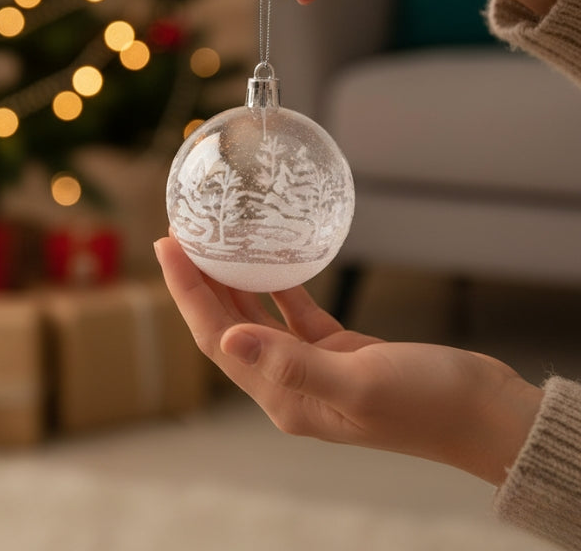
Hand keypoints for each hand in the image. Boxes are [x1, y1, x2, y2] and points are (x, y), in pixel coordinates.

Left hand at [154, 235, 542, 484]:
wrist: (483, 414)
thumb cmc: (427, 404)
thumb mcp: (358, 383)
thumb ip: (291, 363)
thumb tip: (227, 339)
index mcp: (284, 398)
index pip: (215, 338)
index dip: (186, 292)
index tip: (167, 247)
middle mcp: (288, 383)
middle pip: (227, 326)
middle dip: (198, 283)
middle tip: (180, 236)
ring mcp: (312, 367)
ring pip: (257, 318)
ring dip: (232, 282)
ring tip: (211, 242)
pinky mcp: (338, 350)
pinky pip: (295, 313)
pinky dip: (279, 286)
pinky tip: (269, 260)